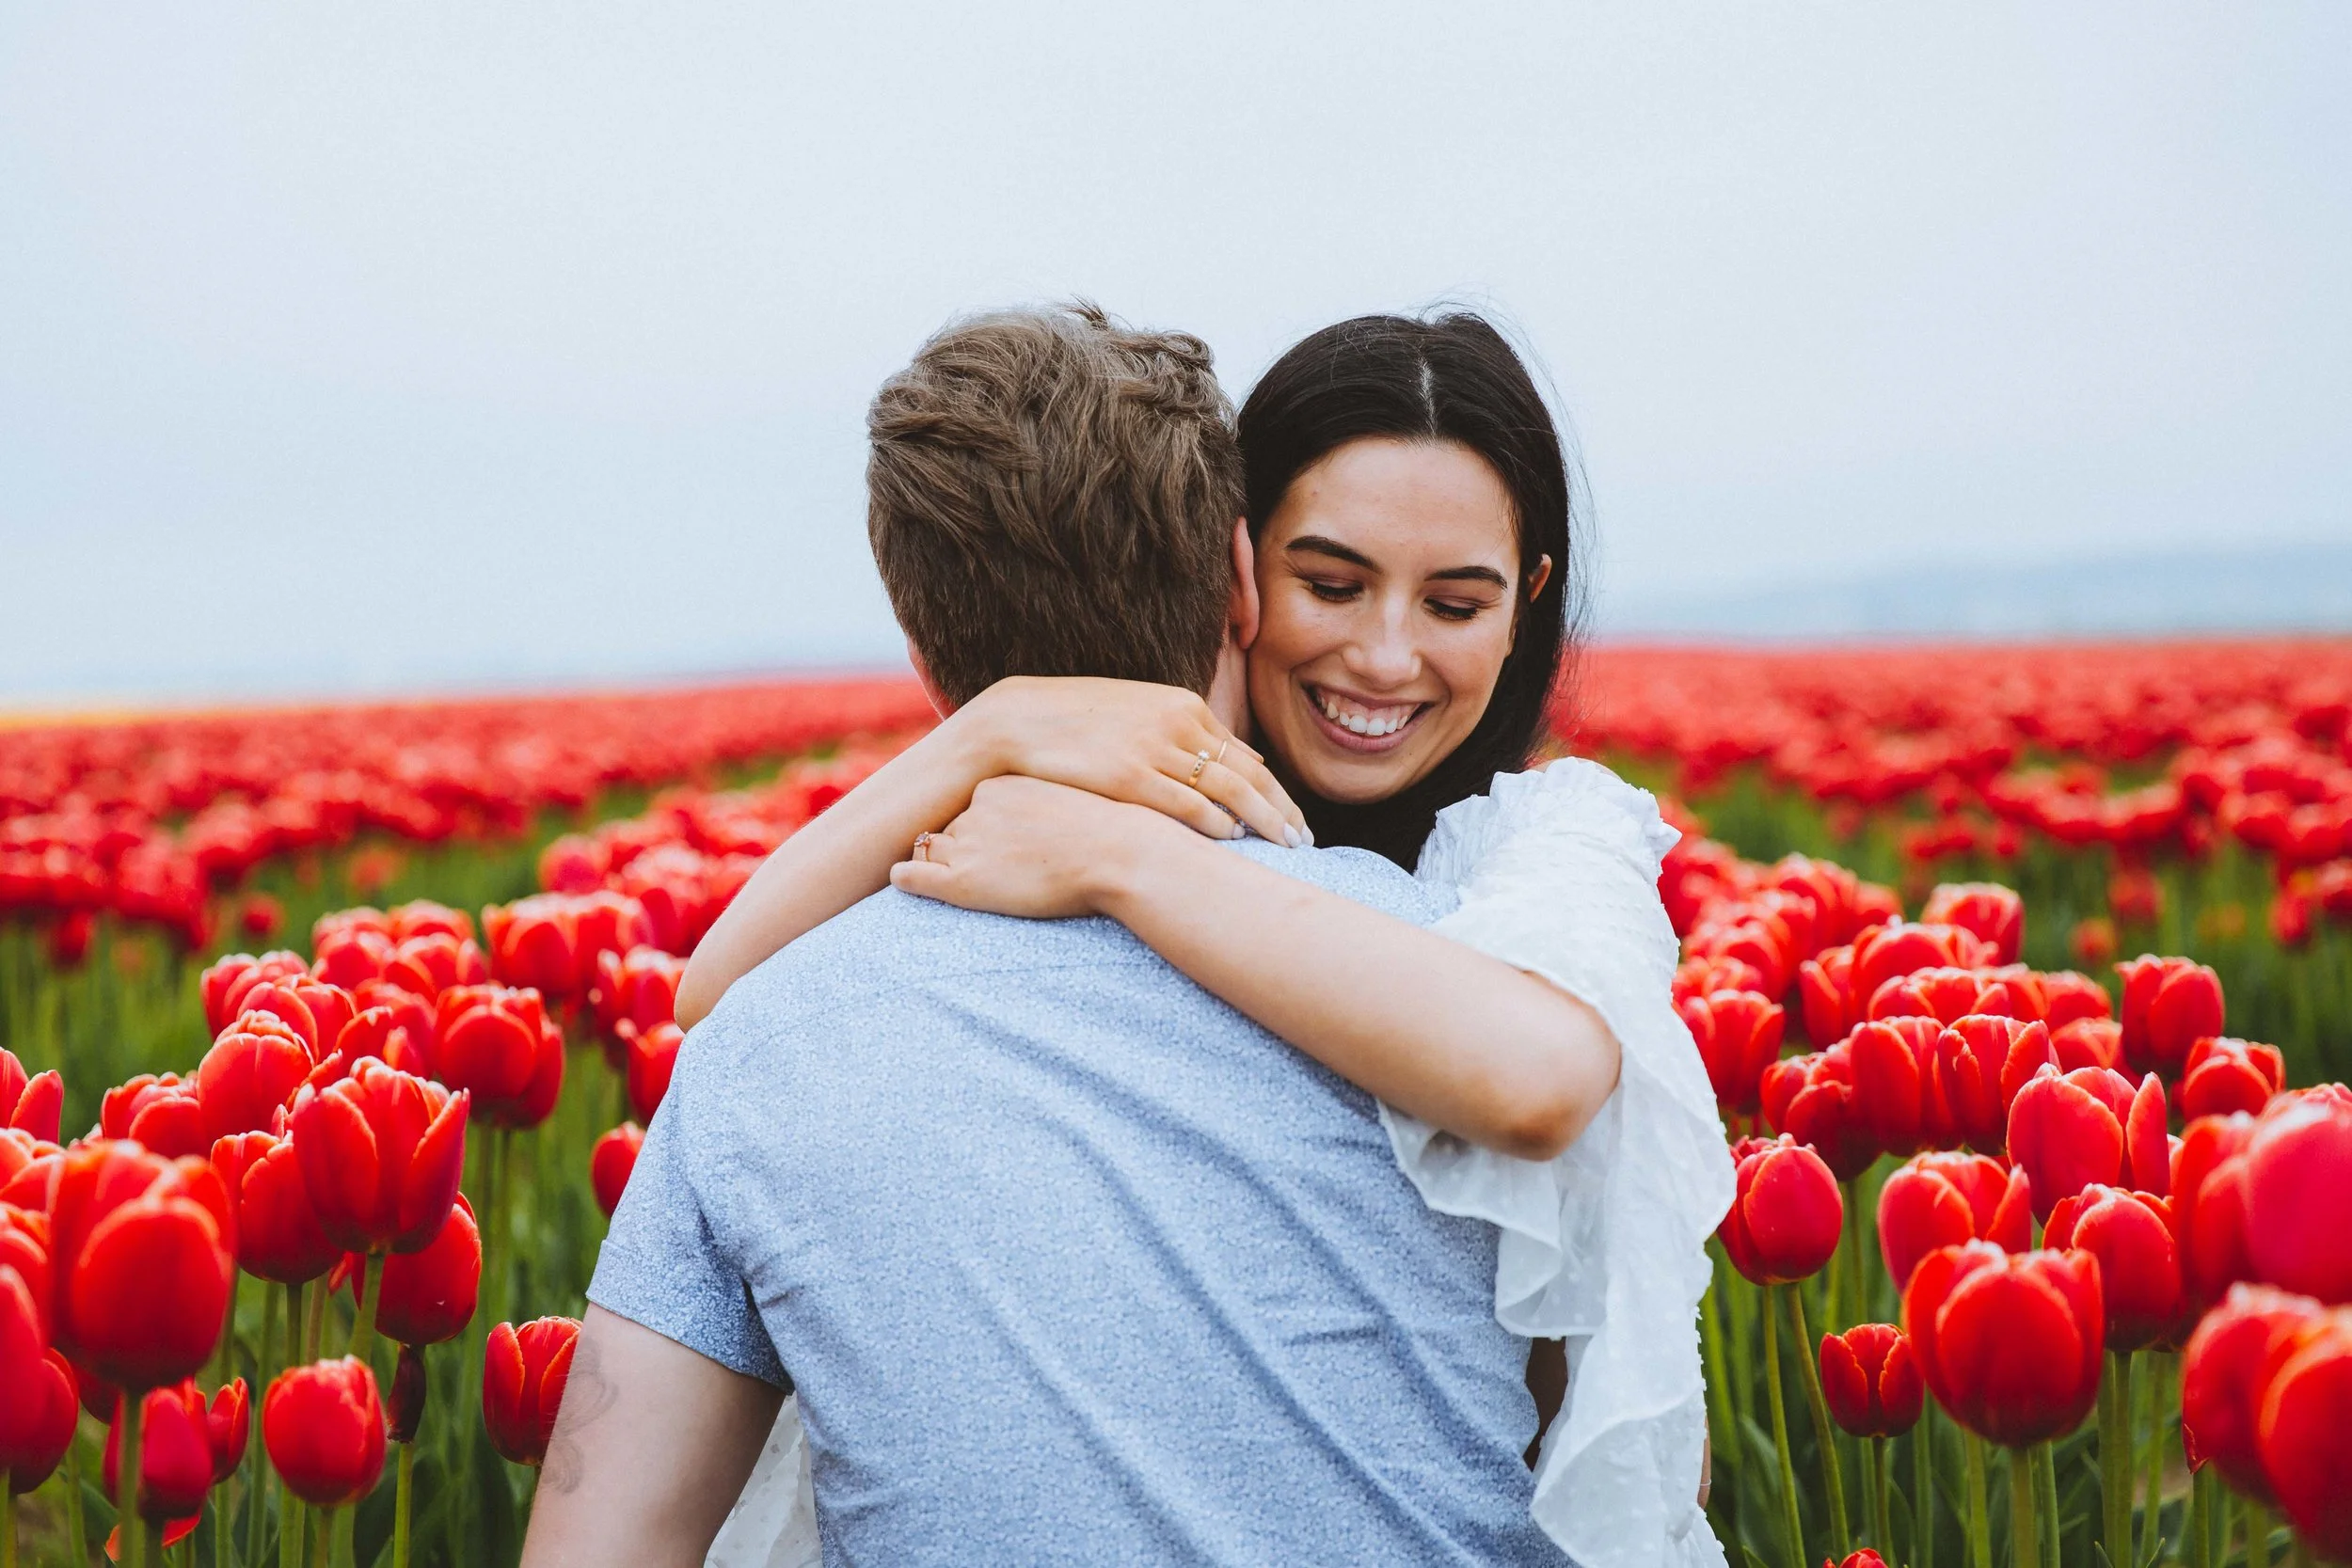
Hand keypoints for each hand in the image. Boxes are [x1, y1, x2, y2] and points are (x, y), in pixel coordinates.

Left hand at [888, 776, 1190, 919]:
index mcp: (1001, 783)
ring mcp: (968, 842)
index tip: (994, 838)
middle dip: (960, 844)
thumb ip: (1045, 801)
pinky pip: (911, 875)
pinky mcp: (962, 880)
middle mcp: (977, 807)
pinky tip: (900, 878)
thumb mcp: (1074, 800)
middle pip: (952, 826)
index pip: (974, 804)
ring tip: (951, 875)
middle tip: (978, 861)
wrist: (1121, 856)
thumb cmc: (1112, 835)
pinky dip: (905, 877)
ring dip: (938, 861)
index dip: (982, 826)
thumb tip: (1041, 815)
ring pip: (932, 848)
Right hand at [949, 676, 1307, 847]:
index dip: (1273, 789)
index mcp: (1182, 705)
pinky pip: (1189, 805)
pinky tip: (1236, 842)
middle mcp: (1178, 723)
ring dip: (1265, 821)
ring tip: (1286, 847)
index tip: (1292, 816)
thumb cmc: (1075, 722)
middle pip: (1249, 773)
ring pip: (1229, 790)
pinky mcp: (1131, 776)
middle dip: (1282, 809)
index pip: (1243, 754)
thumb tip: (1223, 758)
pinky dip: (1218, 825)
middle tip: (1305, 840)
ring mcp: (1155, 749)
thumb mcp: (1135, 714)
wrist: (1017, 719)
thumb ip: (1179, 734)